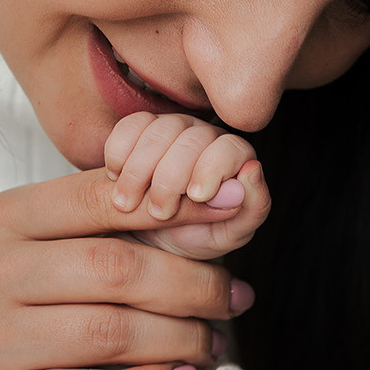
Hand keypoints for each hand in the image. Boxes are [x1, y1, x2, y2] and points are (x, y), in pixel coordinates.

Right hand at [0, 168, 254, 369]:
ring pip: (110, 333)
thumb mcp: (65, 249)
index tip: (235, 211)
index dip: (176, 205)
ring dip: (180, 339)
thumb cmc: (41, 309)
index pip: (99, 198)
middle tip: (234, 298)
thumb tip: (229, 202)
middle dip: (191, 284)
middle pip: (114, 268)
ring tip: (210, 343)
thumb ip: (127, 223)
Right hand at [103, 111, 268, 259]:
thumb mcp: (228, 235)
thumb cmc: (197, 237)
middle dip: (170, 177)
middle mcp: (206, 137)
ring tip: (128, 205)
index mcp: (234, 159)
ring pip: (159, 131)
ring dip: (139, 171)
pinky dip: (119, 153)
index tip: (195, 197)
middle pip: (191, 138)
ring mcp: (172, 129)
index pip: (230, 148)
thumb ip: (251, 209)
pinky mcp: (140, 129)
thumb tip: (252, 172)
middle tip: (158, 211)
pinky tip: (116, 179)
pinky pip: (129, 126)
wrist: (154, 243)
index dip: (211, 169)